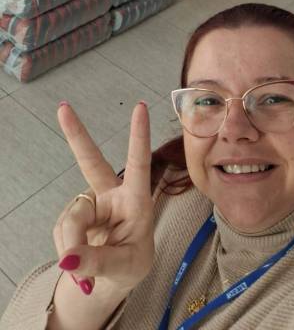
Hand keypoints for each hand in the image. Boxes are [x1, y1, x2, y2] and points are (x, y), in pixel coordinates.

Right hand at [54, 102, 153, 297]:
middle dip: (76, 134)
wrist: (117, 276)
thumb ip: (99, 260)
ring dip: (72, 247)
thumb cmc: (132, 262)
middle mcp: (112, 193)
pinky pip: (62, 231)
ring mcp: (91, 202)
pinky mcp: (75, 213)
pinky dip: (66, 251)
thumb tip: (68, 258)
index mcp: (136, 199)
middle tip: (63, 108)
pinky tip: (76, 262)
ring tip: (86, 273)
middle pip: (90, 161)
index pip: (138, 163)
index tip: (140, 107)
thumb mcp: (125, 265)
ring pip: (72, 218)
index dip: (139, 136)